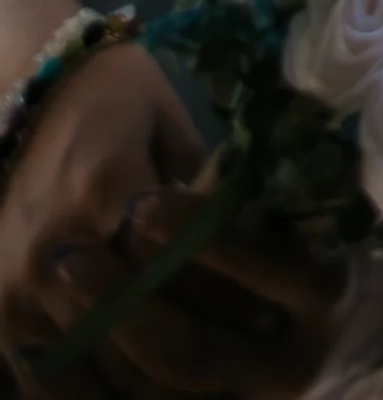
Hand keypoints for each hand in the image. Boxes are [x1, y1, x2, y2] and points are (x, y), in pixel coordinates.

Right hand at [0, 57, 336, 397]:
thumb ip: (203, 191)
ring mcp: (22, 292)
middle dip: (202, 352)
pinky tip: (145, 395)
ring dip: (157, 387)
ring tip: (208, 383)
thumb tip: (259, 251)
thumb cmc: (117, 98)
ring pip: (102, 369)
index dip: (229, 297)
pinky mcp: (1, 317)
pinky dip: (101, 397)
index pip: (177, 268)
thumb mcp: (171, 125)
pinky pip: (53, 384)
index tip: (274, 315)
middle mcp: (58, 249)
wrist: (33, 93)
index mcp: (105, 189)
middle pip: (142, 329)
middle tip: (250, 362)